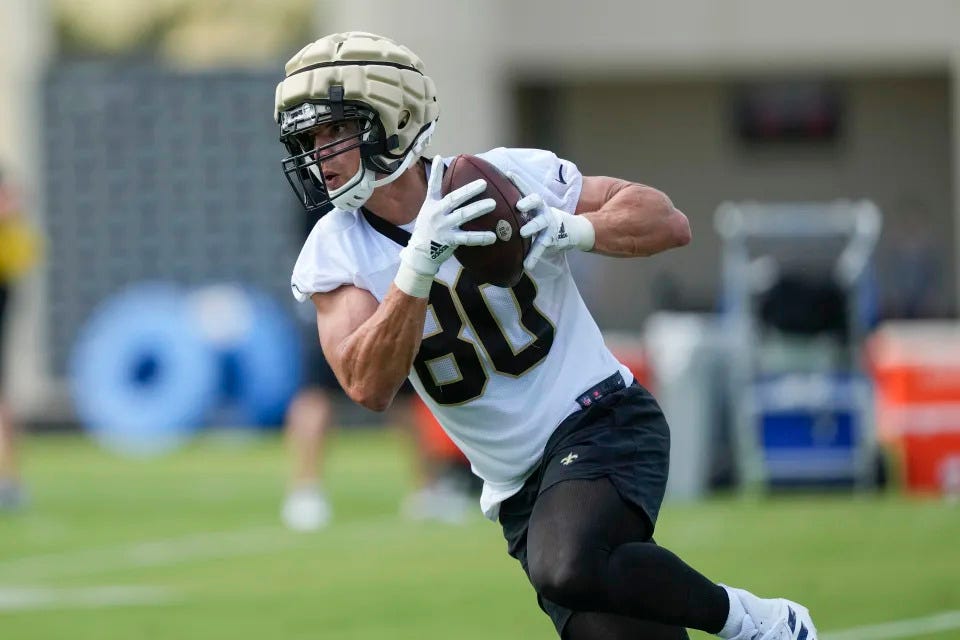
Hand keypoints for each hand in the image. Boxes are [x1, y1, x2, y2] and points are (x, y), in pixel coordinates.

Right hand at [394, 155, 496, 296]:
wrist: (420, 253)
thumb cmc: (428, 228)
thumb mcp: (428, 210)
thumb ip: (437, 195)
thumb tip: (440, 175)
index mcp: (431, 204)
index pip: (433, 185)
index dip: (435, 171)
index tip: (439, 157)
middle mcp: (436, 214)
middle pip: (454, 199)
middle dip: (469, 190)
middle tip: (484, 183)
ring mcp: (443, 227)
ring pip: (463, 216)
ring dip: (478, 209)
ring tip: (493, 204)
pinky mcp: (449, 241)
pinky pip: (467, 238)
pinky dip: (480, 237)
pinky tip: (493, 236)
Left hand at [508, 171, 594, 270]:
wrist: (569, 230)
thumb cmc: (540, 219)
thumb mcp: (531, 211)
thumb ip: (516, 208)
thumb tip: (491, 204)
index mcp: (536, 202)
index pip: (526, 188)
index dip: (518, 180)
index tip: (509, 174)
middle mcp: (542, 210)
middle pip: (536, 202)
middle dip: (528, 203)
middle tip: (518, 206)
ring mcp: (548, 225)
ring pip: (540, 224)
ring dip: (532, 227)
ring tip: (523, 233)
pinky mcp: (550, 240)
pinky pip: (541, 248)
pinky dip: (533, 257)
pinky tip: (527, 266)